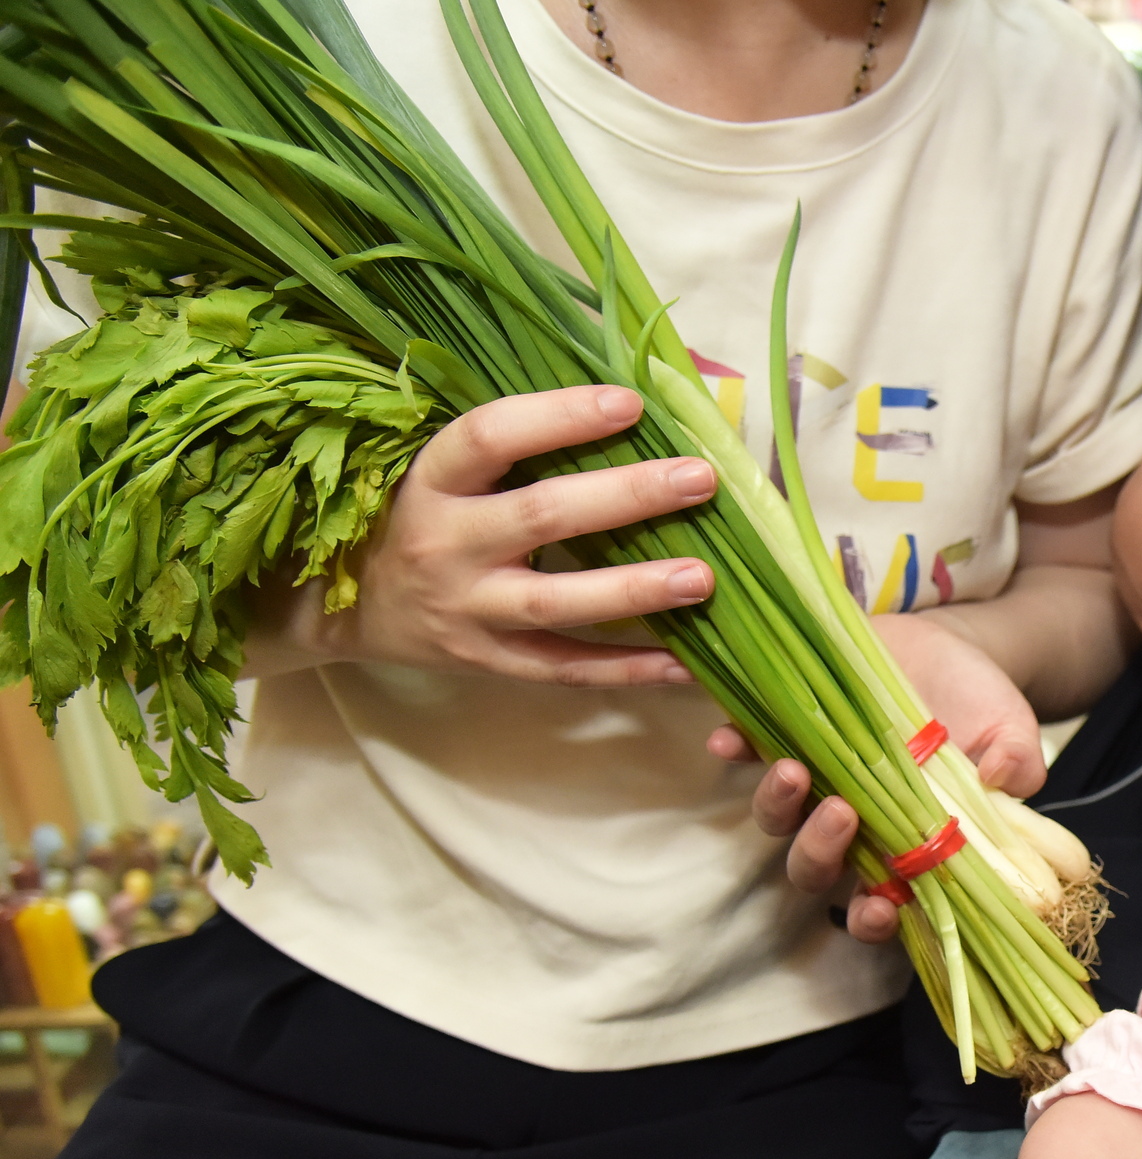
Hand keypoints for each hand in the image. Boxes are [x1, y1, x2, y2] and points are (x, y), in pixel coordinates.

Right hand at [251, 385, 719, 683]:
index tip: (630, 402)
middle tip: (699, 478)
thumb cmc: (412, 517)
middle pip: (541, 517)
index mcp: (429, 480)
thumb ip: (513, 444)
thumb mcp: (438, 472)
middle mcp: (444, 544)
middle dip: (626, 495)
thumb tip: (629, 402)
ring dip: (634, 589)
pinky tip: (684, 663)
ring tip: (703, 577)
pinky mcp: (487, 662)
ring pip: (556, 601)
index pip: (489, 435)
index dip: (559, 417)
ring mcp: (466, 610)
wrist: (334, 608)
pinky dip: (625, 668)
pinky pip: (563, 669)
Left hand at [708, 612, 1043, 941]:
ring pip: (779, 819)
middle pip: (816, 868)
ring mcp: (818, 782)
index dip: (872, 919)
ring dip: (778, 805)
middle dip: (820, 853)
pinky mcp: (791, 733)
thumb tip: (1002, 780)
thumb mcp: (1013, 729)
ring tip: (792, 769)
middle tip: (842, 813)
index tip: (879, 906)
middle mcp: (855, 825)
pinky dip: (735, 749)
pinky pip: (749, 751)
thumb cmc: (981, 702)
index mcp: (907, 842)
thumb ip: (1017, 762)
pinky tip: (729, 738)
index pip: (881, 903)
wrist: (945, 648)